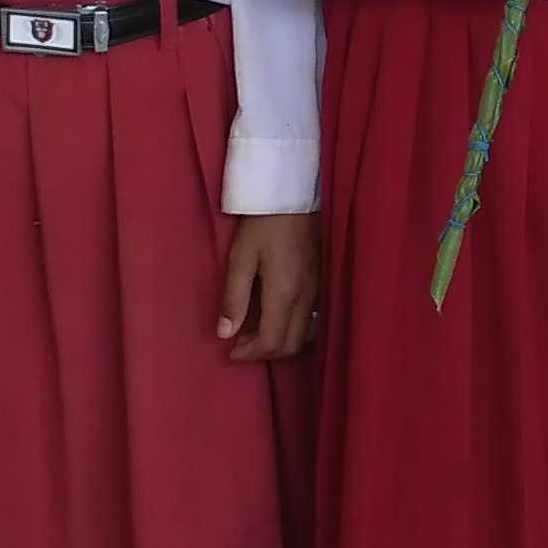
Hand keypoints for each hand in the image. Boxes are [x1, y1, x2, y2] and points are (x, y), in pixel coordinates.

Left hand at [218, 210, 319, 361]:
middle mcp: (307, 297)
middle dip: (264, 352)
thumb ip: (233, 298)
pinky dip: (291, 328)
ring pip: (303, 335)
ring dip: (279, 341)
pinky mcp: (322, 282)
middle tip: (240, 342)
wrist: (295, 194)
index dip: (249, 354)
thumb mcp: (240, 257)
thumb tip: (225, 333)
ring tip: (255, 331)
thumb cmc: (264, 223)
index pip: (272, 342)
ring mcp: (318, 290)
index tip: (230, 350)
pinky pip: (310, 319)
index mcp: (285, 293)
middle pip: (291, 345)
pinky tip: (275, 315)